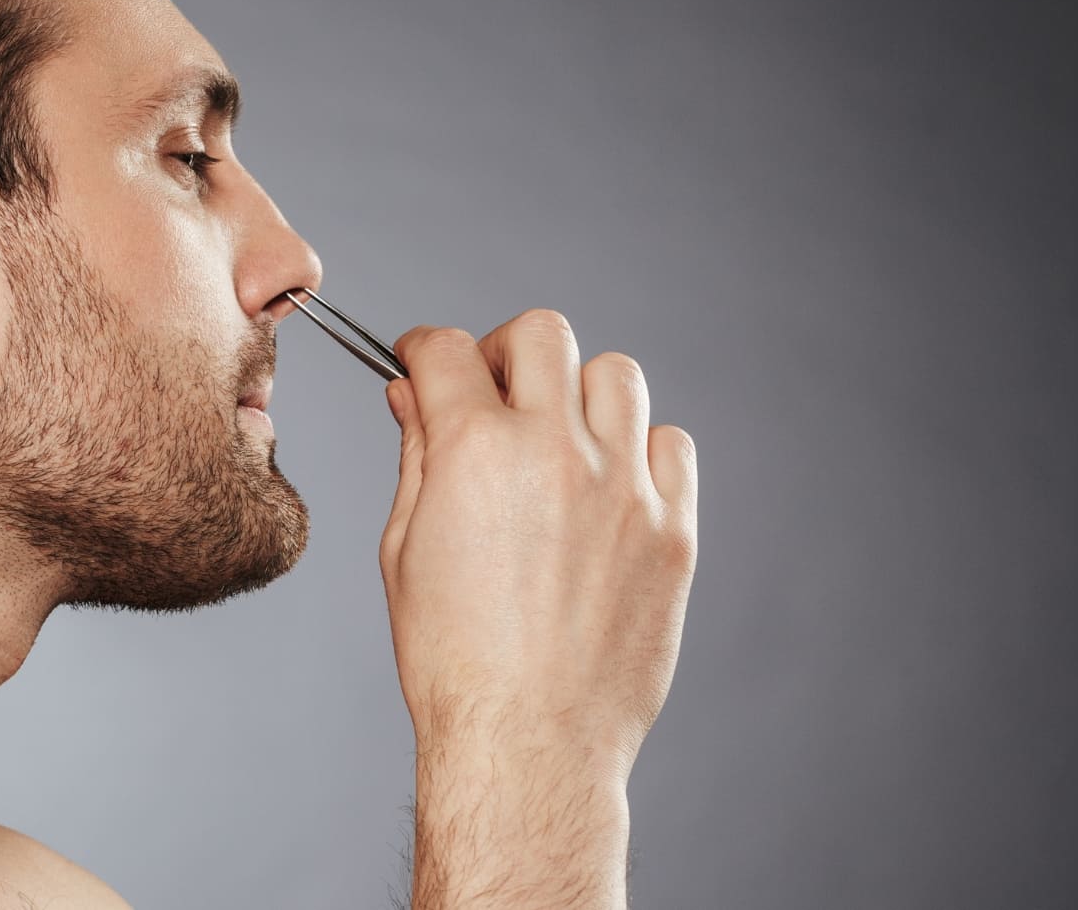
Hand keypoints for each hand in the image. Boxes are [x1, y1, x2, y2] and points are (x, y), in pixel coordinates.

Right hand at [380, 309, 698, 781]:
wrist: (528, 743)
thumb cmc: (455, 661)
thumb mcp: (405, 549)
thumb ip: (417, 457)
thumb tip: (415, 397)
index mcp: (475, 452)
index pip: (446, 348)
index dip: (424, 349)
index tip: (425, 363)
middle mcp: (556, 454)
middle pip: (540, 334)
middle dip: (504, 354)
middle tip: (494, 396)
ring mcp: (624, 489)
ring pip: (615, 375)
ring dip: (577, 394)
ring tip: (558, 442)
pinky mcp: (672, 530)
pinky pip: (670, 444)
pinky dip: (638, 450)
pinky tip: (607, 489)